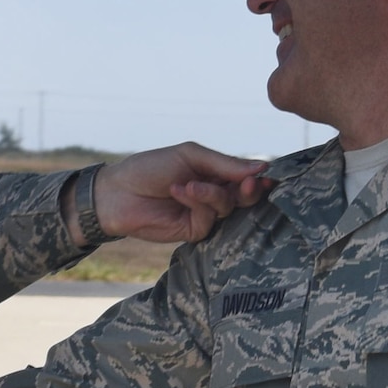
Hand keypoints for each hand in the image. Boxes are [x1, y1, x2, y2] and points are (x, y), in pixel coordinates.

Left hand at [72, 143, 270, 245]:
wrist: (119, 192)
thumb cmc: (151, 168)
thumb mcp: (191, 156)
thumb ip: (225, 164)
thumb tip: (262, 168)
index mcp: (216, 174)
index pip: (246, 177)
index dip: (259, 177)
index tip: (268, 174)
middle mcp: (214, 195)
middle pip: (246, 197)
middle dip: (249, 190)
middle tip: (249, 184)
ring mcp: (205, 214)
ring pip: (227, 207)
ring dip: (212, 194)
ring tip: (188, 185)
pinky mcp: (194, 231)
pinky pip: (209, 220)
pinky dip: (197, 204)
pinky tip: (179, 192)